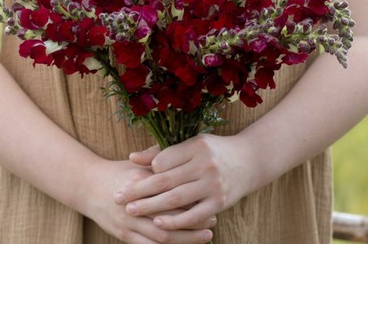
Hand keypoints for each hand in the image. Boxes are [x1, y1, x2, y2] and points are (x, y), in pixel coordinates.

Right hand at [83, 157, 214, 242]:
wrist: (87, 186)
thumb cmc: (119, 172)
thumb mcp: (138, 164)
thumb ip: (160, 161)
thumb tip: (186, 156)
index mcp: (140, 182)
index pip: (171, 193)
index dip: (192, 199)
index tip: (209, 200)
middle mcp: (134, 204)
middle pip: (169, 217)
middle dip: (193, 222)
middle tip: (212, 221)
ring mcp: (127, 222)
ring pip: (161, 236)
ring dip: (185, 238)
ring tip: (205, 236)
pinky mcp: (122, 235)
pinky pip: (148, 248)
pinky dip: (167, 251)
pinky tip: (183, 249)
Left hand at [114, 133, 257, 230]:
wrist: (250, 161)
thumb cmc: (213, 151)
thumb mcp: (191, 143)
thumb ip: (161, 151)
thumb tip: (132, 158)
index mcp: (196, 146)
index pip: (163, 160)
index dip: (146, 170)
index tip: (130, 177)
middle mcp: (205, 164)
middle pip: (165, 180)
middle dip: (139, 190)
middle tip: (118, 197)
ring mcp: (213, 185)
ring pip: (176, 199)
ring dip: (151, 207)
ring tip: (131, 211)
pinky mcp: (220, 202)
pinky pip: (194, 215)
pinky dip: (176, 221)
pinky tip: (159, 224)